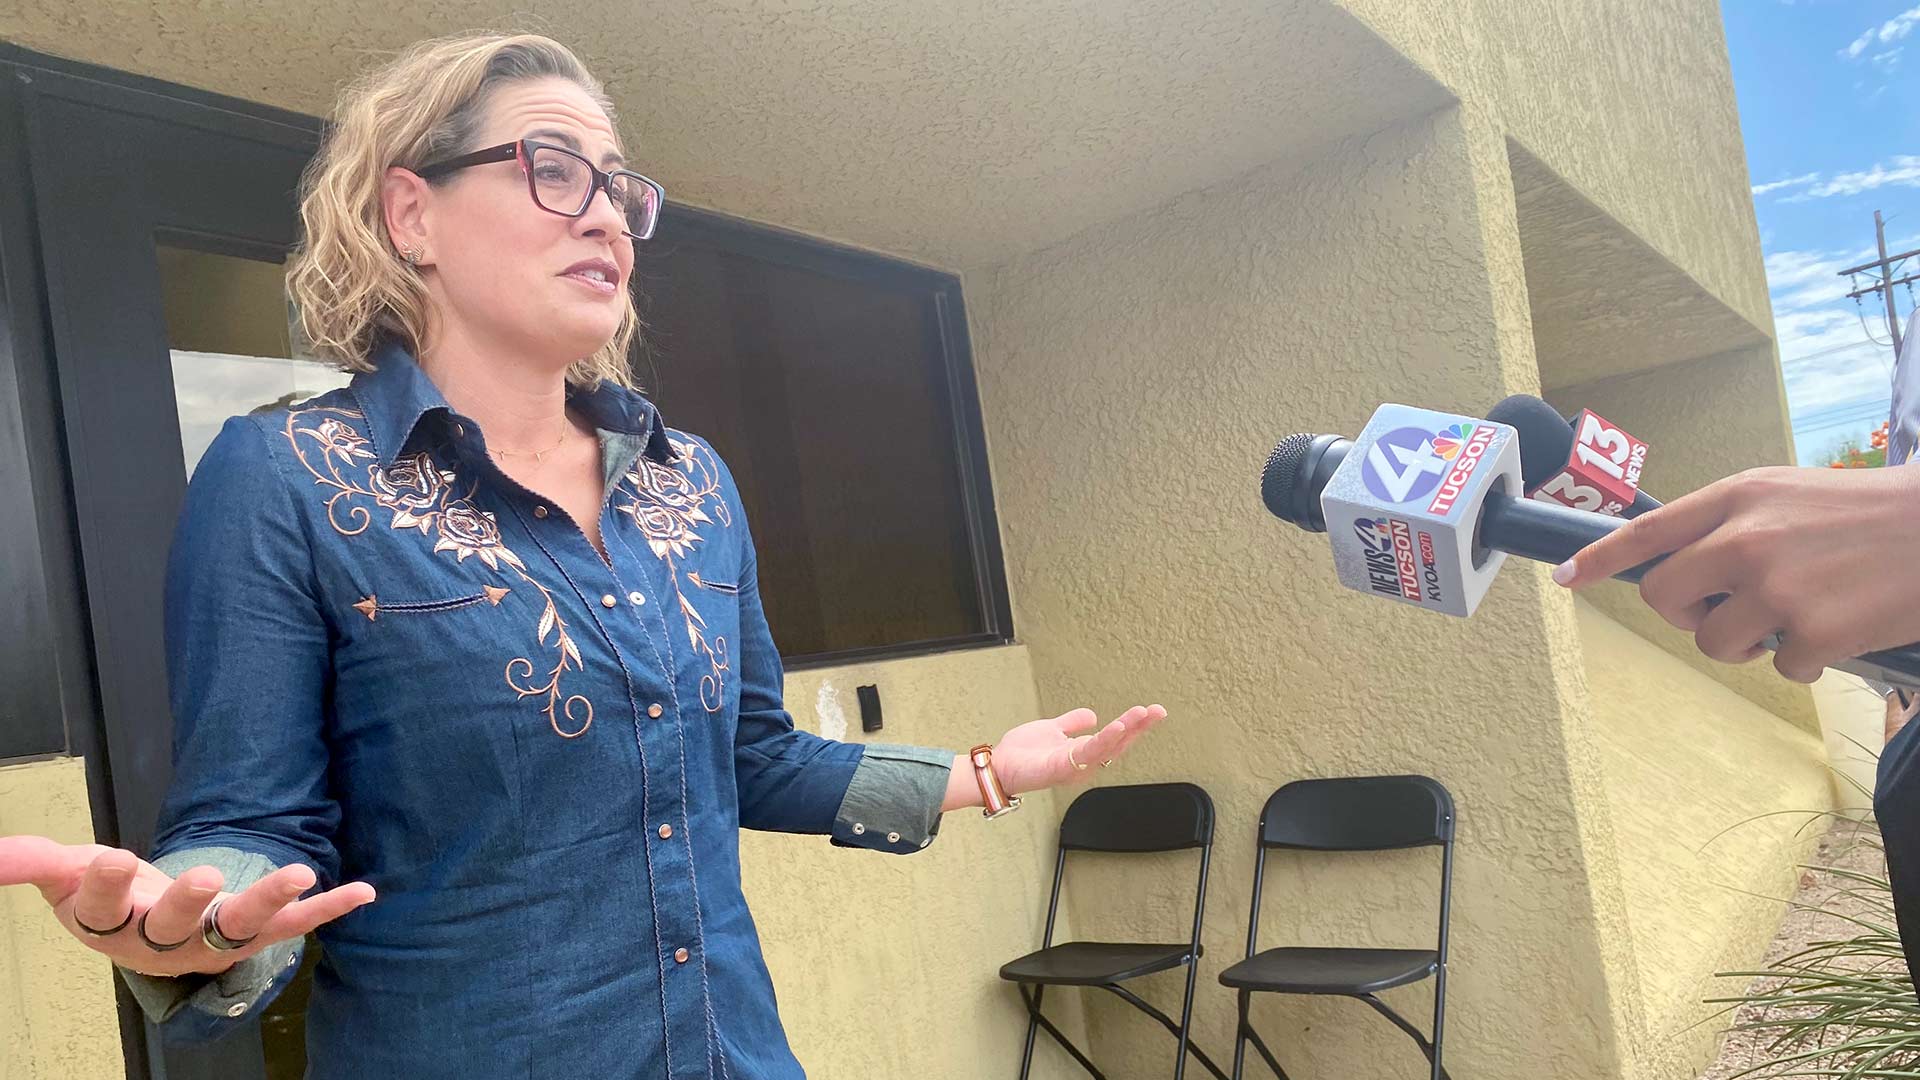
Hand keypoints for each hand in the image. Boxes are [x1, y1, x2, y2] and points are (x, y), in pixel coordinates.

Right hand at [0, 835, 374, 976]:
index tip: (114, 855)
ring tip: (301, 871)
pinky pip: (295, 924)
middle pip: (174, 926)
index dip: (108, 883)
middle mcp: (163, 941)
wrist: (145, 928)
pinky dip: (329, 908)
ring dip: (271, 899)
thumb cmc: (106, 895)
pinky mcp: (251, 932)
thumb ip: (30, 861)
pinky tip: (365, 891)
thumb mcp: (65, 874)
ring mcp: (211, 940)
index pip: (102, 906)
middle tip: (205, 876)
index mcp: (110, 926)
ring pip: (240, 927)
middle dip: (188, 901)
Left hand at [977, 704, 1168, 799]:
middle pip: (1118, 744)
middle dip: (1139, 728)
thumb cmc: (1022, 753)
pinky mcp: (1061, 768)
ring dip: (1126, 731)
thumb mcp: (1052, 729)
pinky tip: (1116, 727)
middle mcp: (1084, 763)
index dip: (1134, 726)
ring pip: (1107, 748)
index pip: (1115, 739)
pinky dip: (1104, 740)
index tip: (1152, 711)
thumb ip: (1071, 723)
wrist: (998, 766)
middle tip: (1158, 711)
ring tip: (1141, 715)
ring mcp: (1074, 767)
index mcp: (1083, 753)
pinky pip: (1087, 753)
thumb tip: (1093, 715)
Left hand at [1553, 465, 1919, 682]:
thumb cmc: (1866, 513)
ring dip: (1747, 643)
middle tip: (1728, 611)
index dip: (1598, 558)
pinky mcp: (1813, 632)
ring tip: (1797, 614)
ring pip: (1714, 642)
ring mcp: (1777, 588)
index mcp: (1738, 498)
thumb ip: (1732, 521)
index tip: (1565, 578)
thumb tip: (1680, 563)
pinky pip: (1779, 667)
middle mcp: (1746, 539)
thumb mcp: (1788, 494)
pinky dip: (1806, 658)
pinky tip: (1841, 626)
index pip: (1646, 531)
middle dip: (1687, 614)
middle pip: (1665, 597)